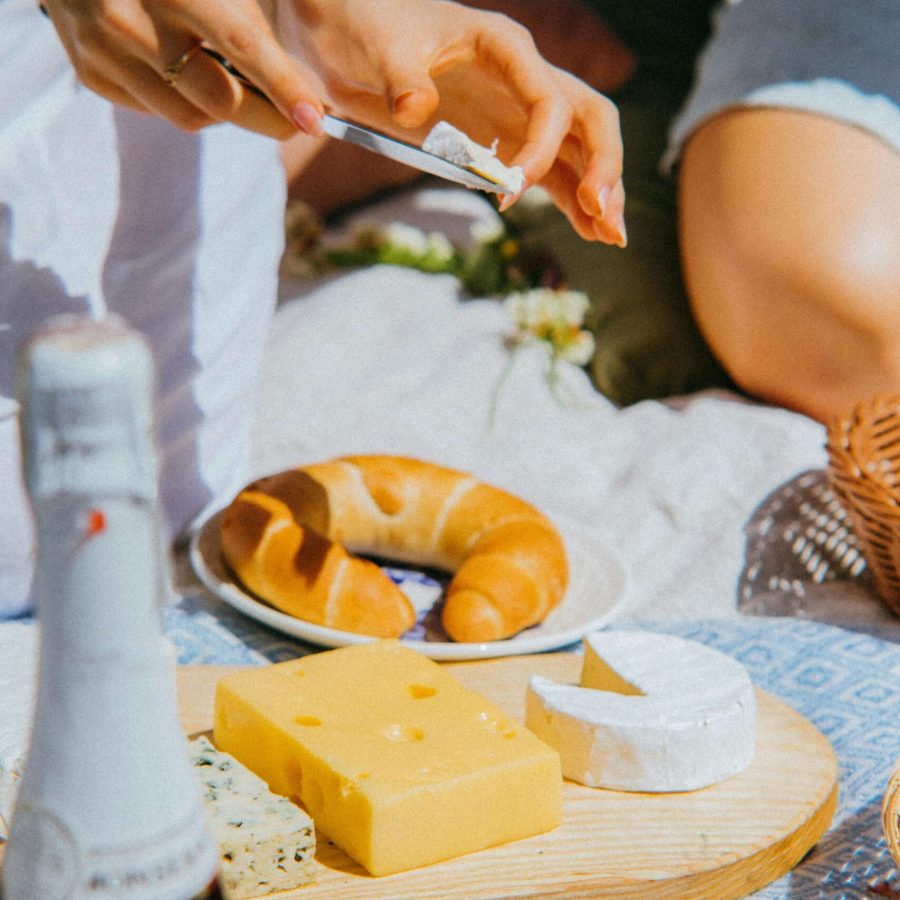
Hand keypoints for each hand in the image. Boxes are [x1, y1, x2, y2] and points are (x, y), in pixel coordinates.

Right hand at [39, 0, 323, 138]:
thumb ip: (248, 18)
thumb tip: (297, 82)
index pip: (241, 44)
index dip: (283, 86)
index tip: (314, 120)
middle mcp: (134, 18)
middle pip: (220, 100)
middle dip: (267, 118)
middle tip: (295, 118)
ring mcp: (106, 49)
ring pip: (190, 117)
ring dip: (224, 112)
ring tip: (235, 86)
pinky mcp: (91, 72)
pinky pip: (156, 111)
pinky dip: (183, 101)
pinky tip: (185, 74)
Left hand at [288, 0, 624, 244]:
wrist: (352, 36)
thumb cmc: (371, 29)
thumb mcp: (381, 48)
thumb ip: (400, 78)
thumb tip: (416, 109)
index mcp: (504, 47)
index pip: (549, 98)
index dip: (541, 148)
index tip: (512, 189)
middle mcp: (524, 78)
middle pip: (588, 118)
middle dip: (603, 167)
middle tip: (602, 216)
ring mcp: (519, 111)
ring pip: (578, 150)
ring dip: (597, 192)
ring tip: (609, 237)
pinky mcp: (505, 139)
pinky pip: (551, 170)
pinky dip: (569, 199)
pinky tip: (587, 230)